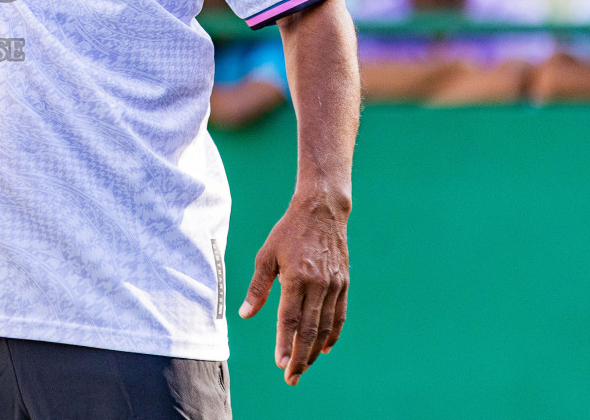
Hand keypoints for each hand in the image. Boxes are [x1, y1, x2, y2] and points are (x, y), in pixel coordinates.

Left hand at [239, 188, 349, 385]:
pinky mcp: (344, 284)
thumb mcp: (266, 255)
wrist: (322, 211)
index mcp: (297, 278)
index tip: (280, 364)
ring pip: (326, 327)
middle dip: (300, 357)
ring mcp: (334, 286)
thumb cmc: (288, 232)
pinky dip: (332, 334)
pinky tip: (324, 348)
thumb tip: (245, 313)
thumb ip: (257, 287)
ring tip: (304, 367)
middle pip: (309, 330)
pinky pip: (339, 316)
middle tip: (291, 378)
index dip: (284, 343)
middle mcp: (318, 285)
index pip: (289, 319)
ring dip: (315, 350)